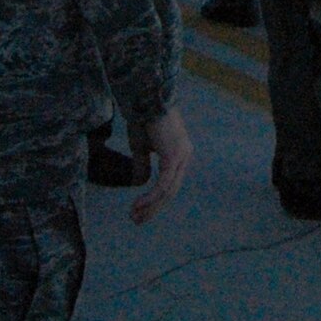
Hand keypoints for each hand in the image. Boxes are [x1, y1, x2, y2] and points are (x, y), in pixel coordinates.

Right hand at [126, 107, 193, 223]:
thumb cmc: (143, 119)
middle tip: (136, 220)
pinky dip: (151, 197)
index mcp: (180, 153)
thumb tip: (141, 183)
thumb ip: (142, 165)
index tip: (139, 212)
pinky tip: (139, 204)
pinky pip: (163, 184)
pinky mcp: (173, 156)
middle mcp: (185, 156)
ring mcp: (181, 156)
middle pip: (171, 191)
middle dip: (153, 208)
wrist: (145, 99)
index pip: (171, 184)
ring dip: (150, 206)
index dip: (156, 200)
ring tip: (134, 215)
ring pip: (168, 190)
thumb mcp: (141, 147)